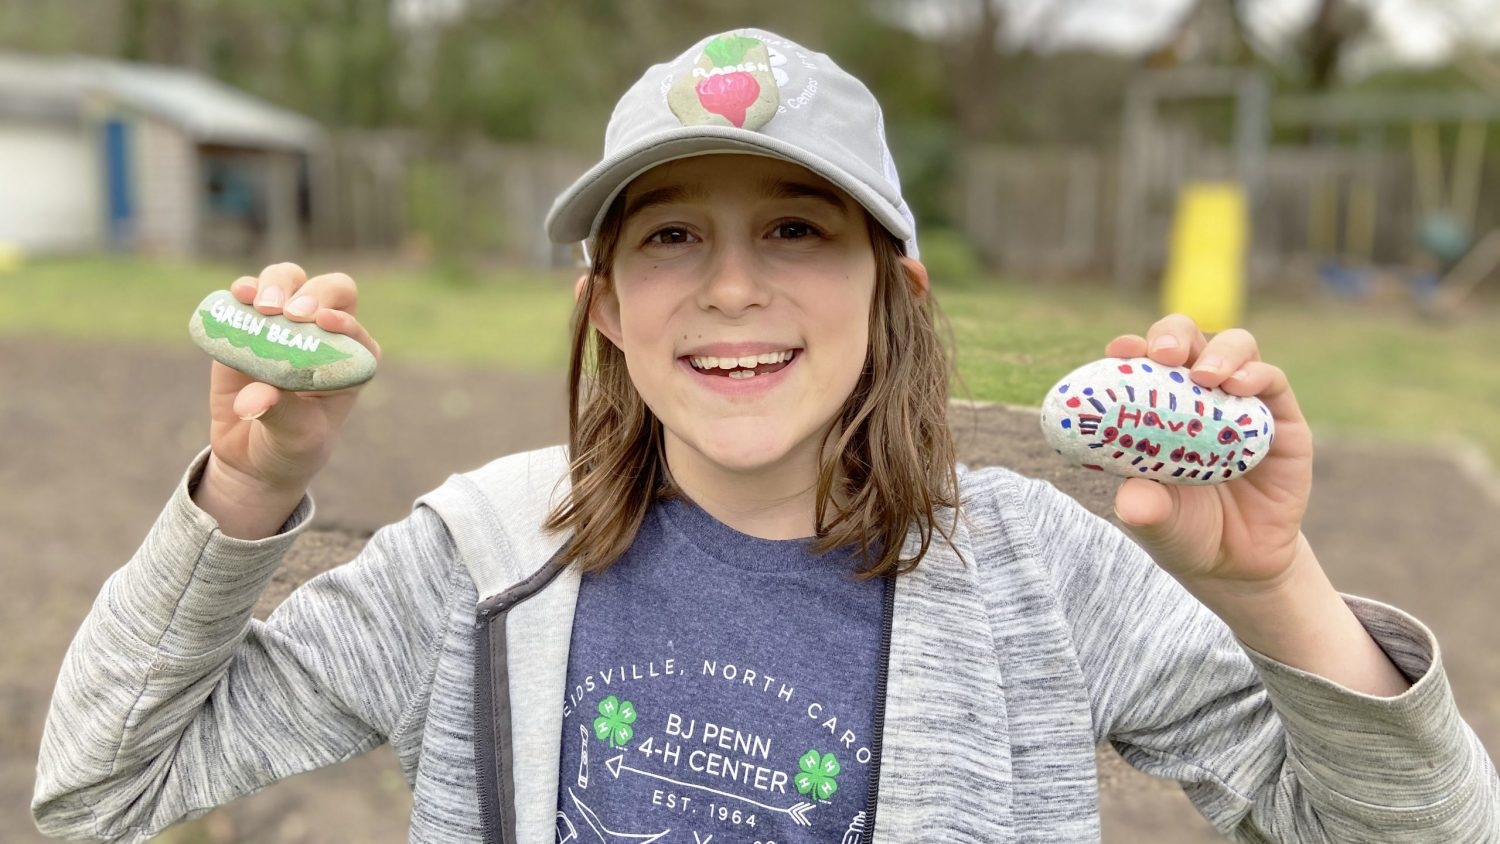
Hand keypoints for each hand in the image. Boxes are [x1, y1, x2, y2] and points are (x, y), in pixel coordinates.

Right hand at [196, 263, 380, 537]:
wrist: (253, 455)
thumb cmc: (291, 446)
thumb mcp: (295, 437)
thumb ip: (281, 414)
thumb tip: (253, 400)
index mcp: (352, 360)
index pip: (353, 328)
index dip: (341, 320)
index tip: (320, 322)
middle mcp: (324, 334)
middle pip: (330, 290)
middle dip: (311, 294)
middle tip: (288, 314)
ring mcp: (286, 323)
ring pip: (289, 279)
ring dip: (276, 284)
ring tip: (262, 306)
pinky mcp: (249, 323)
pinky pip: (248, 294)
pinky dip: (243, 290)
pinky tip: (237, 294)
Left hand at [1104, 314, 1313, 590]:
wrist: (1239, 563)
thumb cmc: (1186, 531)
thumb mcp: (1159, 522)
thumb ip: (1146, 508)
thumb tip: (1132, 500)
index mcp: (1157, 408)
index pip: (1142, 363)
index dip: (1131, 349)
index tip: (1119, 351)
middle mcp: (1198, 395)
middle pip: (1187, 340)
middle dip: (1173, 334)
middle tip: (1164, 354)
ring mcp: (1241, 403)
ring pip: (1234, 348)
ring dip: (1219, 351)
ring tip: (1206, 375)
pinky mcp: (1282, 420)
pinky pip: (1273, 381)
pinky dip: (1257, 375)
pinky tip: (1240, 387)